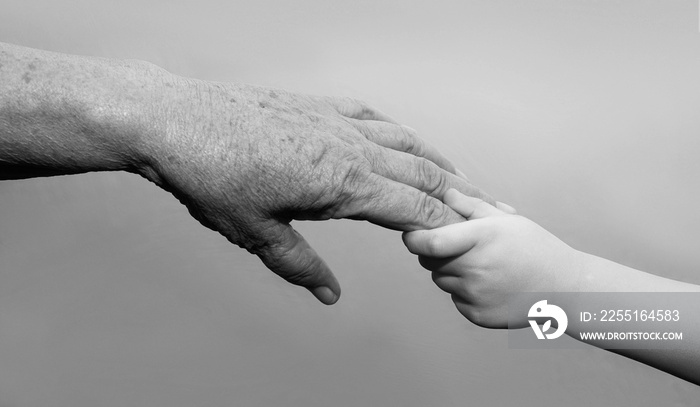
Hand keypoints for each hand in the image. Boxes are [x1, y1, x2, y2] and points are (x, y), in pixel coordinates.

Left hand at [139, 77, 494, 303]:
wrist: (178, 121)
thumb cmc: (213, 177)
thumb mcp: (258, 234)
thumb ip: (301, 266)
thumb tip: (329, 296)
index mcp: (342, 183)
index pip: (413, 209)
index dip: (447, 227)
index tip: (474, 239)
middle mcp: (350, 147)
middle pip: (421, 173)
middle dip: (458, 196)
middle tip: (488, 211)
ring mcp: (336, 121)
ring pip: (405, 141)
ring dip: (436, 161)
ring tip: (459, 177)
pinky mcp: (319, 106)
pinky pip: (375, 116)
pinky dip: (399, 132)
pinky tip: (405, 138)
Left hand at [402, 189, 581, 326]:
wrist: (564, 288)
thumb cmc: (535, 248)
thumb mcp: (506, 220)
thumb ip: (471, 206)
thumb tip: (444, 193)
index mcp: (480, 239)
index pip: (429, 242)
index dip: (414, 238)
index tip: (411, 234)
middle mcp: (475, 268)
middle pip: (429, 260)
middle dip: (435, 252)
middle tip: (459, 247)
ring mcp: (475, 295)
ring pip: (441, 279)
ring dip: (450, 271)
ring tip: (481, 265)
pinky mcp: (476, 314)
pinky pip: (455, 298)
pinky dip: (464, 291)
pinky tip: (489, 284)